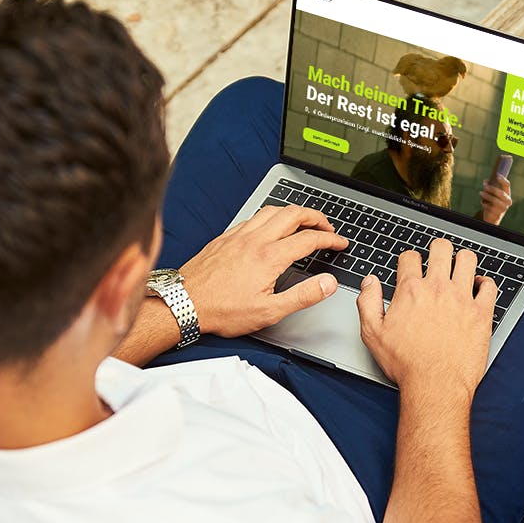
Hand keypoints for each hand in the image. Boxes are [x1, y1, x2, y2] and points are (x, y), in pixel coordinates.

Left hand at [180, 205, 347, 336]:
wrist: (183, 303)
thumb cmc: (221, 310)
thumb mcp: (268, 312)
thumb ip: (302, 296)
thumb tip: (327, 283)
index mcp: (269, 257)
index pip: (309, 239)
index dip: (330, 239)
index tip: (340, 244)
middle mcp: (255, 240)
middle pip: (294, 214)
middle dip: (316, 217)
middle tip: (327, 227)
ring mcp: (239, 235)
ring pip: (273, 210)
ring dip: (294, 212)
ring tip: (304, 222)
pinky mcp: (226, 237)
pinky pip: (254, 216)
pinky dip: (270, 216)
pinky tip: (271, 226)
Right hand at [356, 238, 496, 402]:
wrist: (435, 385)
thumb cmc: (406, 364)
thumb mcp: (373, 334)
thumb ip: (367, 303)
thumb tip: (369, 282)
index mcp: (411, 291)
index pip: (410, 257)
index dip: (409, 259)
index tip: (412, 266)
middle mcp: (438, 289)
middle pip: (441, 248)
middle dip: (438, 249)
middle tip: (439, 256)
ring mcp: (462, 299)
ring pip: (468, 260)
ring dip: (463, 259)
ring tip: (461, 266)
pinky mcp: (482, 313)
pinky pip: (490, 286)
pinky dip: (486, 283)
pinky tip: (480, 287)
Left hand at [479, 172, 512, 225]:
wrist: (493, 216)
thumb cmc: (493, 201)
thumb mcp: (491, 193)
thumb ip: (489, 186)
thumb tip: (485, 181)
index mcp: (507, 194)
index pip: (507, 185)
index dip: (503, 180)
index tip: (497, 175)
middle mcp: (507, 201)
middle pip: (501, 193)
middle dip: (492, 188)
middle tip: (484, 186)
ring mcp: (503, 208)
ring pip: (495, 200)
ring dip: (486, 195)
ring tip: (480, 192)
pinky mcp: (498, 214)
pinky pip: (489, 207)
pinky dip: (484, 203)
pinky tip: (482, 202)